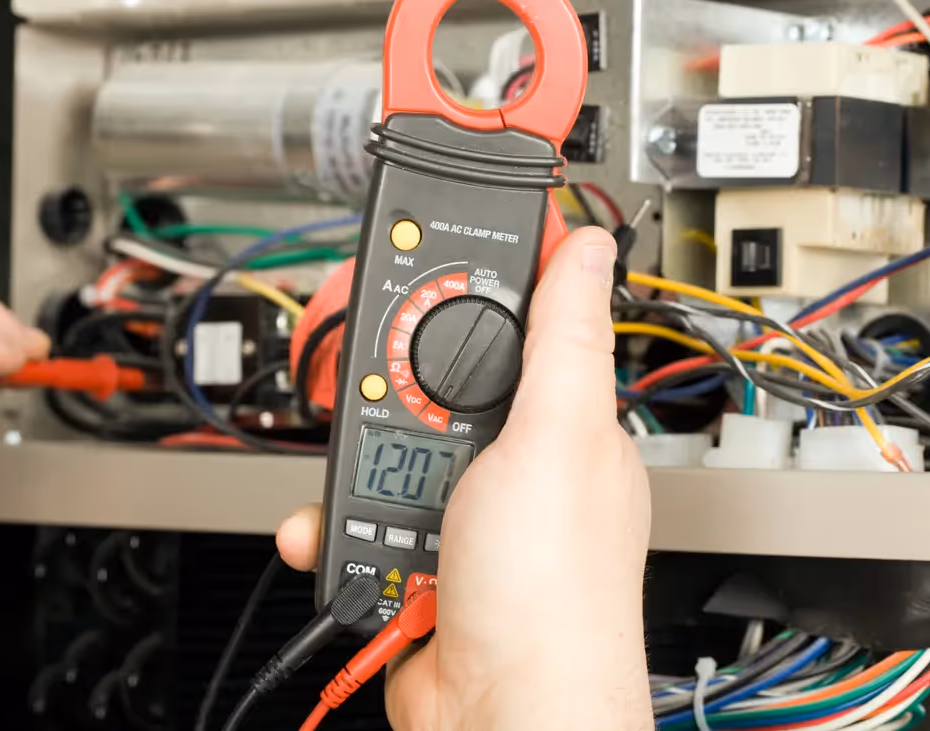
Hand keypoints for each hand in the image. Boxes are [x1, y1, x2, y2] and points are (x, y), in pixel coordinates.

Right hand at [278, 227, 653, 730]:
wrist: (500, 714)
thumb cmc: (553, 589)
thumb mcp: (555, 437)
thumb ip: (564, 337)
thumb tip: (589, 246)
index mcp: (564, 428)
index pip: (516, 333)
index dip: (466, 301)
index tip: (418, 277)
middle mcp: (518, 470)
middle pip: (434, 394)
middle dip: (394, 404)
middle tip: (381, 406)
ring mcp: (468, 519)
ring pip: (389, 458)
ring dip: (358, 475)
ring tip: (365, 489)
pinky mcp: (422, 563)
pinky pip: (363, 524)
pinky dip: (339, 532)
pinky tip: (341, 539)